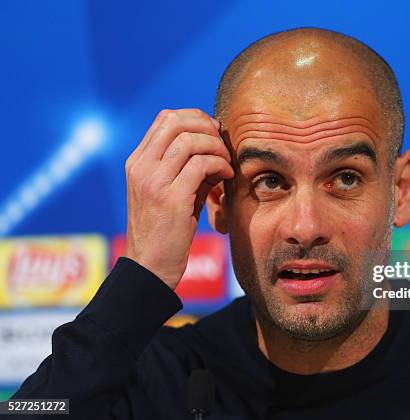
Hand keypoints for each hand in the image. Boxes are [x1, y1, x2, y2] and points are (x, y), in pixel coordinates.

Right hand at [123, 109, 233, 288]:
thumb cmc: (165, 231)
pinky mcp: (170, 198)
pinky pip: (201, 164)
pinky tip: (227, 178)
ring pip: (191, 140)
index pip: (166, 119)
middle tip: (224, 145)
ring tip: (227, 164)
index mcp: (137, 162)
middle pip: (177, 121)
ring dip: (216, 147)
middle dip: (208, 127)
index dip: (196, 118)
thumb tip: (215, 144)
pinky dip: (220, 165)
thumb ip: (186, 167)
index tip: (214, 134)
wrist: (150, 267)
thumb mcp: (169, 192)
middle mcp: (141, 167)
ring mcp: (153, 181)